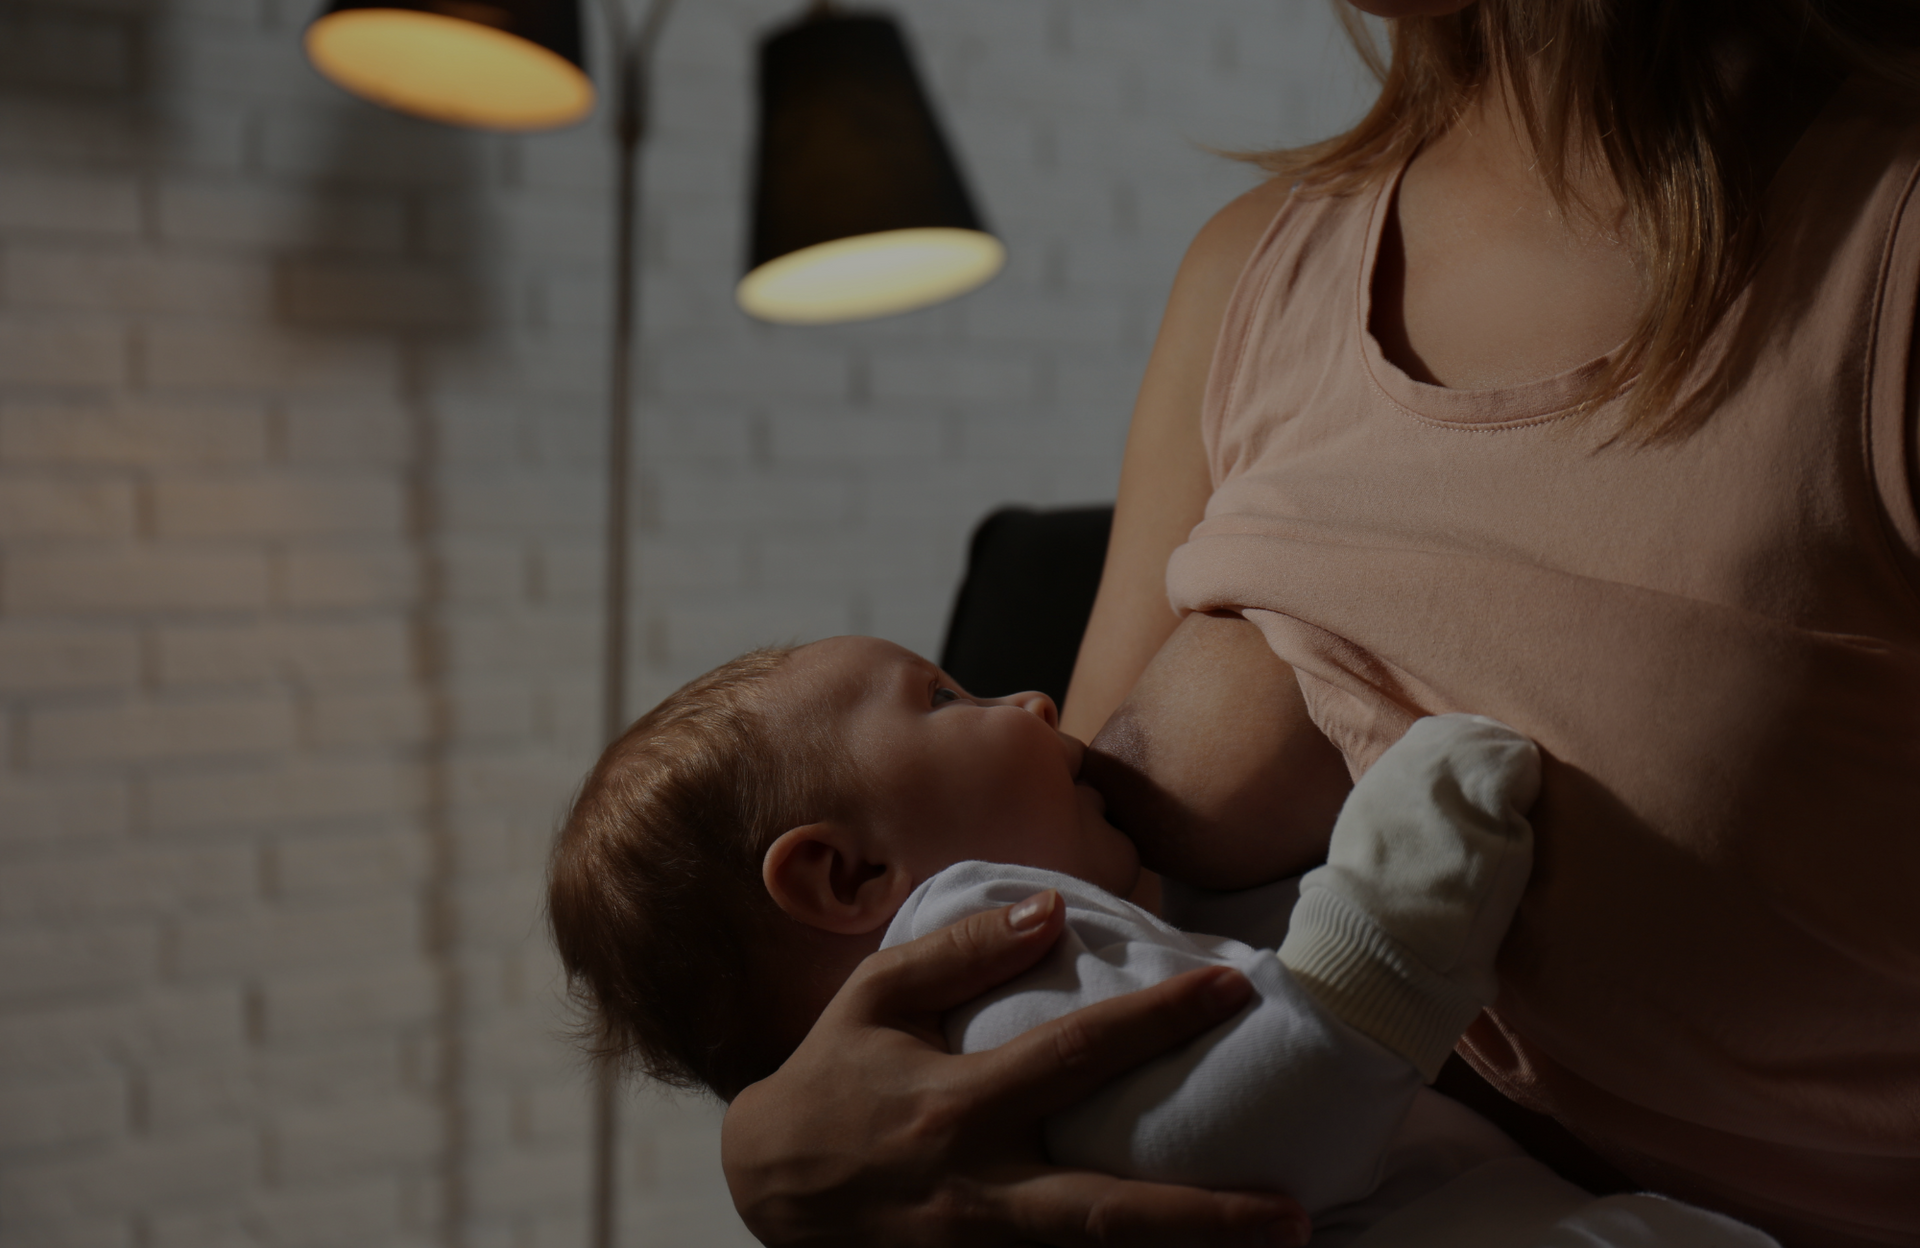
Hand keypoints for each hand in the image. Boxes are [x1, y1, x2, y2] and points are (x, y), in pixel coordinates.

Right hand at [722, 890, 1311, 1246]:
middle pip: (1104, 1213)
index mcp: (956, 1105)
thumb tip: (1050, 912)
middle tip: (1293, 1214)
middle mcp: (977, 1191)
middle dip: (1206, 1220)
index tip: (1231, 987)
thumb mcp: (875, 998)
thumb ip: (960, 953)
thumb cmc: (832, 1079)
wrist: (766, 1189)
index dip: (1157, 1020)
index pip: (1075, 1055)